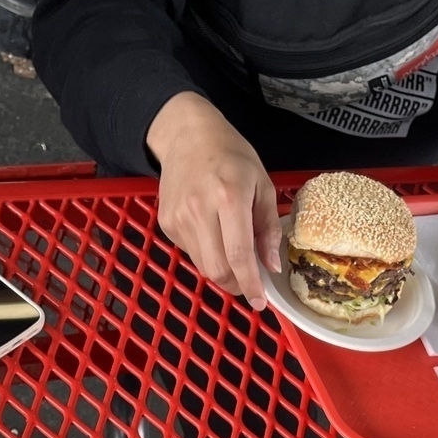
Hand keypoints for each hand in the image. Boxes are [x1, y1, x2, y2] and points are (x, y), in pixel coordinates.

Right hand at [146, 92, 281, 308]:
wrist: (187, 135)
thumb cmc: (231, 156)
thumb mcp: (262, 184)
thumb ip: (268, 228)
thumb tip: (270, 266)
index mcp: (228, 197)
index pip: (238, 255)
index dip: (250, 284)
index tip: (260, 302)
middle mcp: (199, 210)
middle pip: (216, 270)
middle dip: (236, 285)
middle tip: (249, 283)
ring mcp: (179, 218)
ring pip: (202, 266)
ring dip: (222, 271)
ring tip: (233, 254)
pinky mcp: (167, 223)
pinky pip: (191, 252)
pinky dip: (207, 254)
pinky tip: (213, 232)